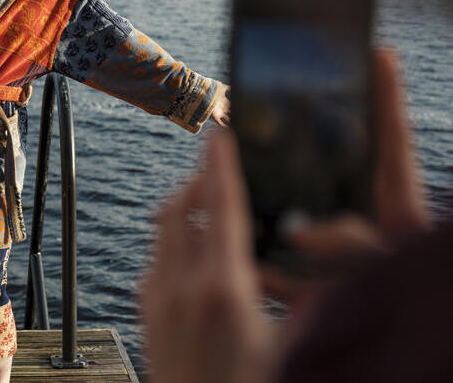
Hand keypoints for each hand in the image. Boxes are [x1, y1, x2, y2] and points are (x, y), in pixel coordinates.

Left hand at [140, 49, 429, 382]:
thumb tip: (330, 267)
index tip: (219, 128)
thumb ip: (309, 303)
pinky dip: (174, 240)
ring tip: (212, 203)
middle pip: (182, 207)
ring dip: (185, 208)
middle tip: (222, 167)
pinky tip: (196, 253)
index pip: (222, 207)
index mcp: (223, 288)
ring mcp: (156, 297)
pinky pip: (156, 257)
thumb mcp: (292, 347)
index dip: (222, 162)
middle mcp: (180, 285)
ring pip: (164, 229)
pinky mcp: (145, 310)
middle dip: (201, 180)